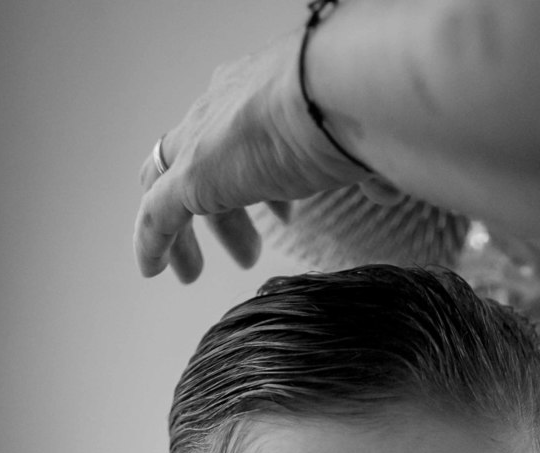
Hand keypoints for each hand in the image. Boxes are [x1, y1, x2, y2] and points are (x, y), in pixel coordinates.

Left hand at [134, 36, 393, 281]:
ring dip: (187, 232)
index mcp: (258, 93)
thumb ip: (368, 167)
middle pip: (205, 162)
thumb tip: (386, 189)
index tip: (281, 215)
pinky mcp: (188, 176)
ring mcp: (201, 141)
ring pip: (172, 187)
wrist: (332, 92)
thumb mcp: (359, 143)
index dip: (262, 181)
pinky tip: (152, 270)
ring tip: (196, 272)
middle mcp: (222, 109)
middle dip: (227, 212)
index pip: (244, 136)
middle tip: (246, 252)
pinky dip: (152, 241)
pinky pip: (156, 213)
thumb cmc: (352, 109)